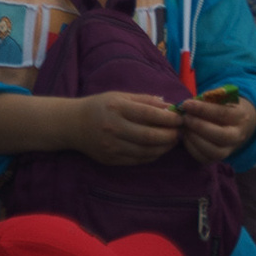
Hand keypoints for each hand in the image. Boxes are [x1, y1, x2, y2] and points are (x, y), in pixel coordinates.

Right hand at [71, 90, 186, 168]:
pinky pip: (137, 160)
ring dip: (164, 148)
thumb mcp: (120, 96)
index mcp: (117, 108)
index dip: (168, 118)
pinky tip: (159, 149)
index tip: (180, 118)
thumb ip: (145, 100)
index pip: (148, 114)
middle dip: (169, 135)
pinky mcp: (110, 159)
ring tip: (173, 141)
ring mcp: (112, 146)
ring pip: (145, 151)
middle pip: (148, 136)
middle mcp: (114, 128)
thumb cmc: (100, 106)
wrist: (73, 125)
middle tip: (181, 132)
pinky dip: (152, 155)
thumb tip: (169, 106)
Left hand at [177, 90, 254, 163]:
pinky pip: (204, 158)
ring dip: (194, 138)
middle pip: (220, 135)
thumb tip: (189, 104)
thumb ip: (209, 99)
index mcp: (241, 116)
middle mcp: (237, 135)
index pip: (222, 113)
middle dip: (198, 126)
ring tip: (185, 127)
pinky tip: (186, 136)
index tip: (186, 104)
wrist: (239, 125)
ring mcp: (229, 150)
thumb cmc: (226, 108)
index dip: (203, 109)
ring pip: (212, 150)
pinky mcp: (218, 159)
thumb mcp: (223, 99)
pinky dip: (192, 148)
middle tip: (185, 117)